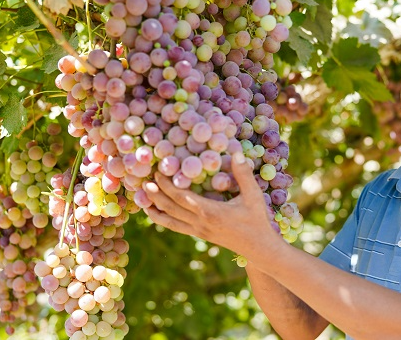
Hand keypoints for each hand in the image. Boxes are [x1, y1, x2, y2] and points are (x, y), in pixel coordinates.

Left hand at [143, 152, 282, 257]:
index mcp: (210, 212)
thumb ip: (243, 175)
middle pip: (170, 208)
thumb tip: (236, 153)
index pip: (180, 197)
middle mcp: (200, 223)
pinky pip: (176, 227)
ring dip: (154, 209)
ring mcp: (198, 231)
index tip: (157, 172)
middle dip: (155, 194)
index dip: (166, 185)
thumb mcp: (253, 196)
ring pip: (169, 220)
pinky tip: (157, 212)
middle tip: (143, 180)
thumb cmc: (257, 221)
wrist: (259, 248)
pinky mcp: (200, 235)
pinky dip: (163, 219)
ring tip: (142, 198)